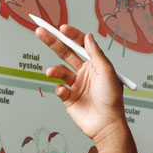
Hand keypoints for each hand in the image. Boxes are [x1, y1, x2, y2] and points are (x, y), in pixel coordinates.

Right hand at [34, 24, 128, 146]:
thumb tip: (88, 36)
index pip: (81, 45)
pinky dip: (60, 89)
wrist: (106, 124)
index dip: (72, 36)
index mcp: (95, 64)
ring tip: (51, 72)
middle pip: (66, 53)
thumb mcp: (106, 71)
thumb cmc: (111, 98)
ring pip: (60, 71)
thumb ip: (95, 53)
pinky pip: (59, 89)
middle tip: (40, 30)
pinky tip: (66, 93)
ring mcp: (76, 85)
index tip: (62, 28)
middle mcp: (85, 72)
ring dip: (54, 70)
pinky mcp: (69, 98)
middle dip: (53, 41)